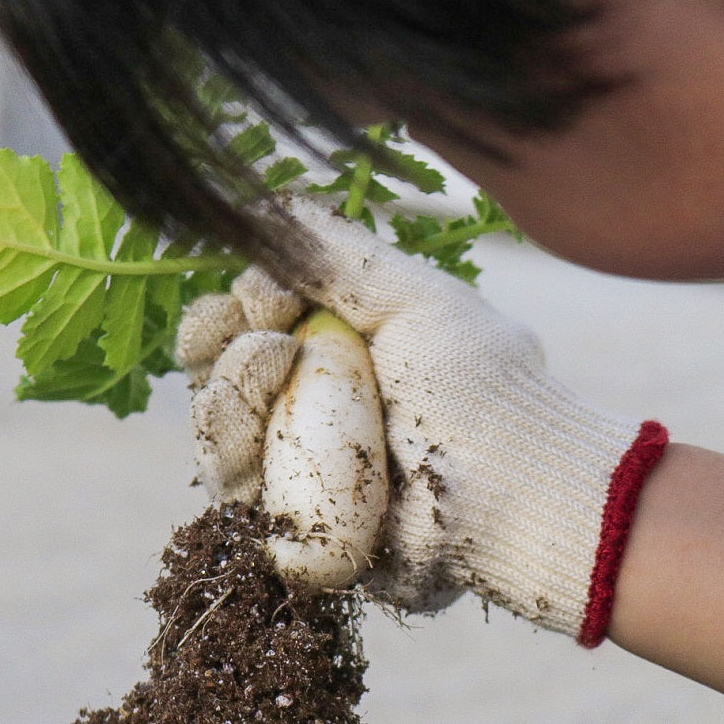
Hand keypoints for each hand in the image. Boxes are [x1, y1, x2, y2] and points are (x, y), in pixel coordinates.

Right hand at [176, 196, 666, 644]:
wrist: (509, 487)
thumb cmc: (477, 385)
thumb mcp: (416, 299)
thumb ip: (339, 255)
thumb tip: (267, 200)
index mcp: (339, 347)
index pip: (252, 318)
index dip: (243, 302)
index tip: (271, 296)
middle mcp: (311, 403)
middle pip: (219, 366)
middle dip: (223, 339)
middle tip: (271, 336)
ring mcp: (297, 464)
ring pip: (214, 420)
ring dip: (227, 385)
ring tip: (278, 366)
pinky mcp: (290, 522)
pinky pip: (228, 483)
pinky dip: (227, 447)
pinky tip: (259, 430)